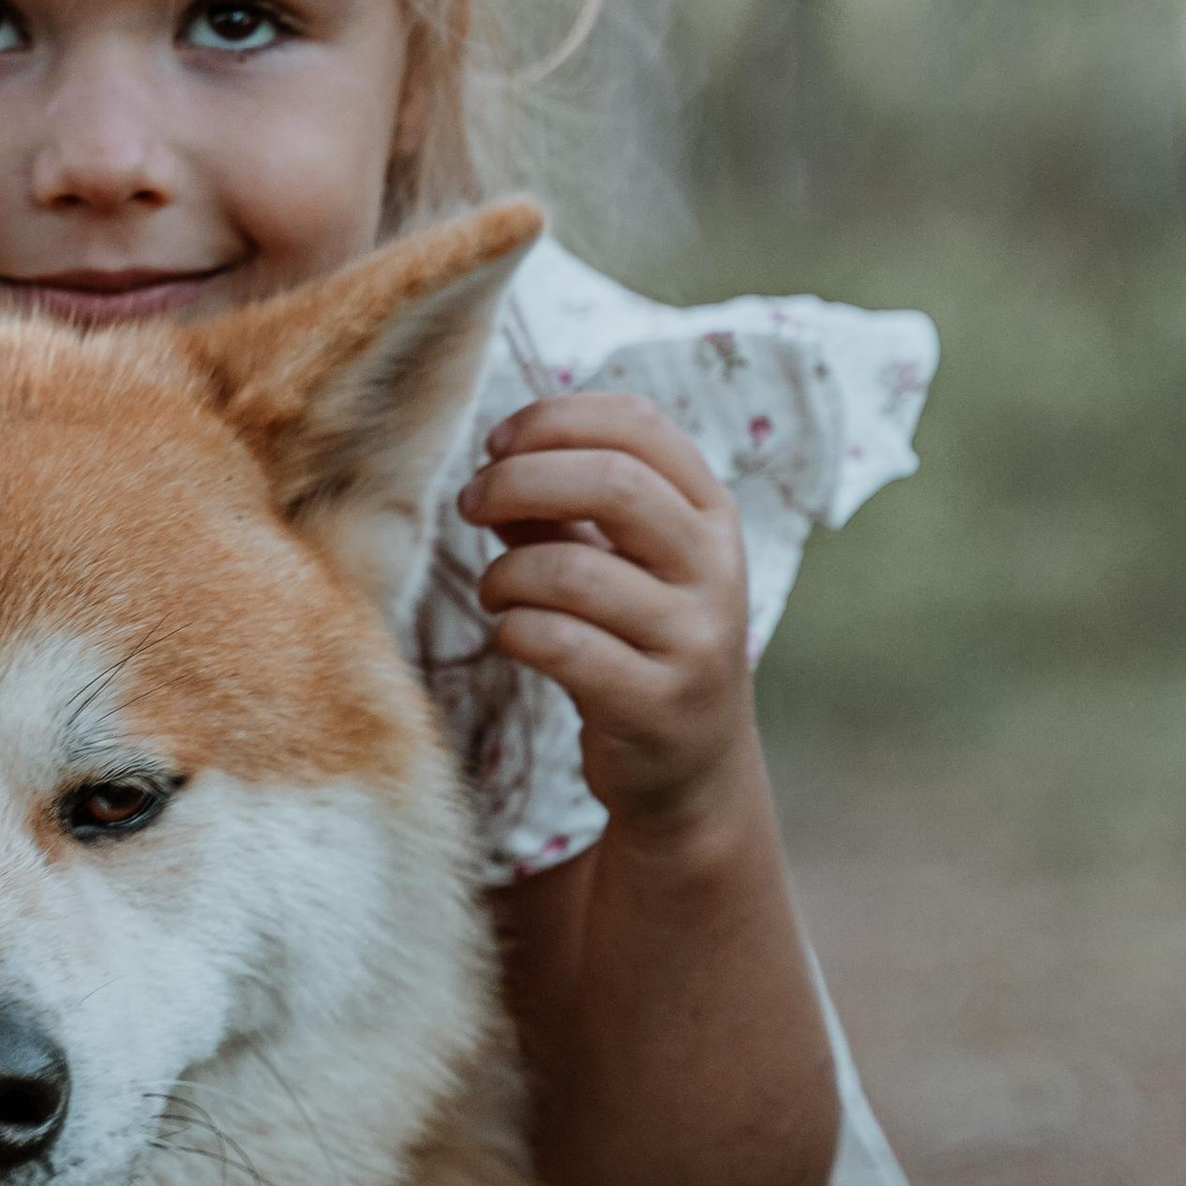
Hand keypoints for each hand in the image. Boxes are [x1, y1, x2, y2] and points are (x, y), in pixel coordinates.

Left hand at [458, 393, 755, 832]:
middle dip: (518, 480)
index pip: (639, 425)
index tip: (497, 442)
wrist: (691, 767)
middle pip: (611, 482)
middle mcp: (714, 567)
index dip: (555, 419)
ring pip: (571, 570)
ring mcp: (693, 638)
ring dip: (504, 573)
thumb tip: (495, 459)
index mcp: (708, 513)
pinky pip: (560, 645)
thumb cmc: (636, 640)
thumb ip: (562, 507)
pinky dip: (514, 629)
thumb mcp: (616, 561)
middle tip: (470, 501)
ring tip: (494, 591)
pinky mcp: (655, 703)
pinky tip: (511, 633)